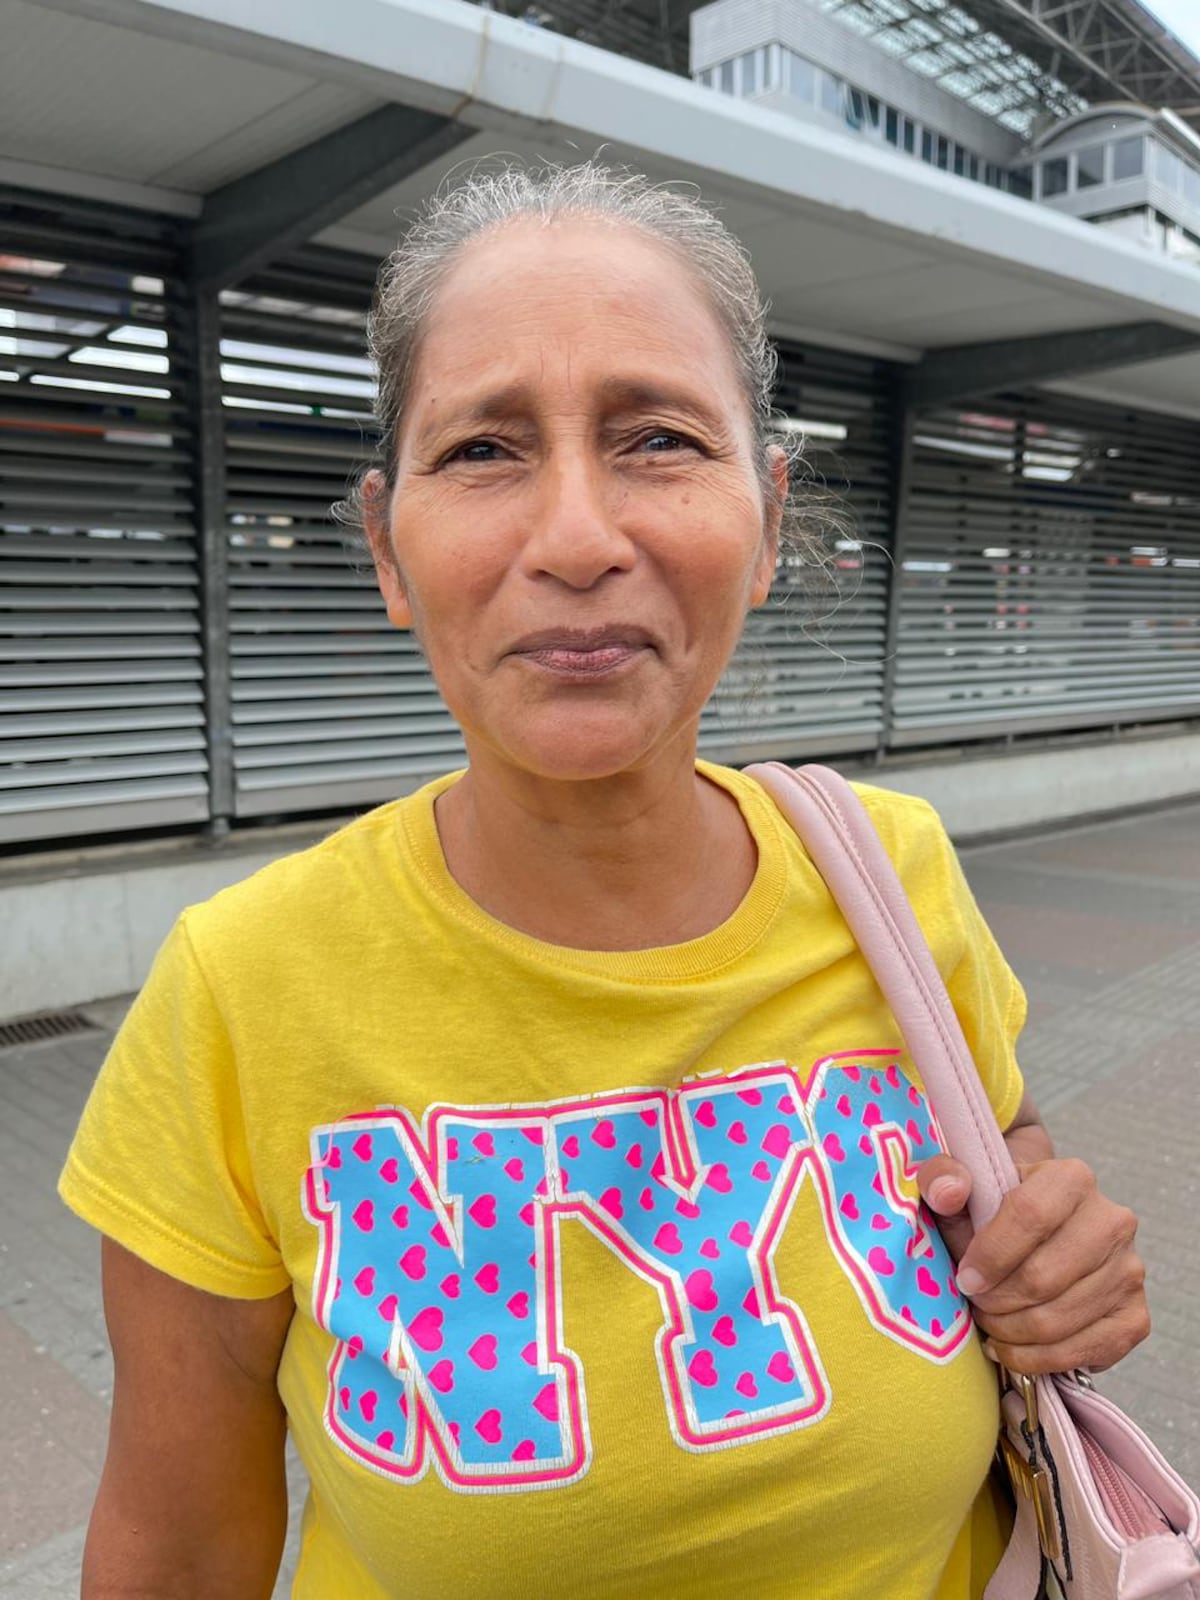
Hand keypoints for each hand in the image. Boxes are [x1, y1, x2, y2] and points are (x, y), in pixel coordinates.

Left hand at [916, 1149, 1149, 1374]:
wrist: (1036, 1236)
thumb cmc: (992, 1212)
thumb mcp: (960, 1185)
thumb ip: (942, 1177)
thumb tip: (949, 1192)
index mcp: (1071, 1178)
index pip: (1031, 1216)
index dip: (991, 1255)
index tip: (965, 1279)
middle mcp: (1112, 1221)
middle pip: (1044, 1277)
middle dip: (997, 1301)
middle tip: (976, 1305)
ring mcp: (1130, 1271)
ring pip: (1060, 1320)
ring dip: (1012, 1333)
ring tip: (990, 1324)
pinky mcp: (1135, 1317)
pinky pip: (1084, 1351)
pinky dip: (1039, 1359)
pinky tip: (1013, 1347)